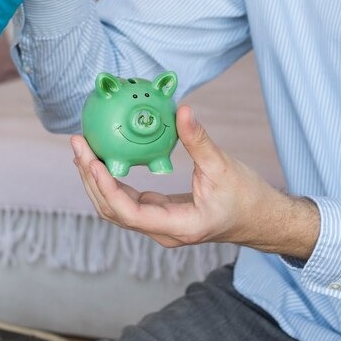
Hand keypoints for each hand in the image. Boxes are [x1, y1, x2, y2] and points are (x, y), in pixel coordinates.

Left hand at [72, 105, 320, 258]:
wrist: (262, 219)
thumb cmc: (247, 197)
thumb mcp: (223, 166)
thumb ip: (199, 140)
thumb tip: (182, 110)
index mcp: (178, 225)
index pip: (128, 212)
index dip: (105, 187)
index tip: (91, 161)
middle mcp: (163, 231)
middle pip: (113, 210)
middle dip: (91, 178)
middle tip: (78, 145)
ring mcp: (160, 225)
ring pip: (116, 208)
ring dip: (97, 180)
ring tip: (82, 150)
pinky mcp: (160, 215)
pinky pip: (127, 201)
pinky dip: (112, 180)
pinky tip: (103, 159)